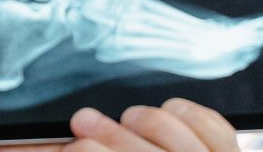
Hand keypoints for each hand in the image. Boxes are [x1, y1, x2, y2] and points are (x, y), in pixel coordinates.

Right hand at [14, 98, 239, 151]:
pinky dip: (188, 114)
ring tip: (123, 119)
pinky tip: (164, 114)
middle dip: (103, 133)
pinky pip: (214, 129)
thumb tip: (48, 150)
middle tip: (82, 123)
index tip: (68, 147)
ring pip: (176, 134)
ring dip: (143, 120)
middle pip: (139, 149)